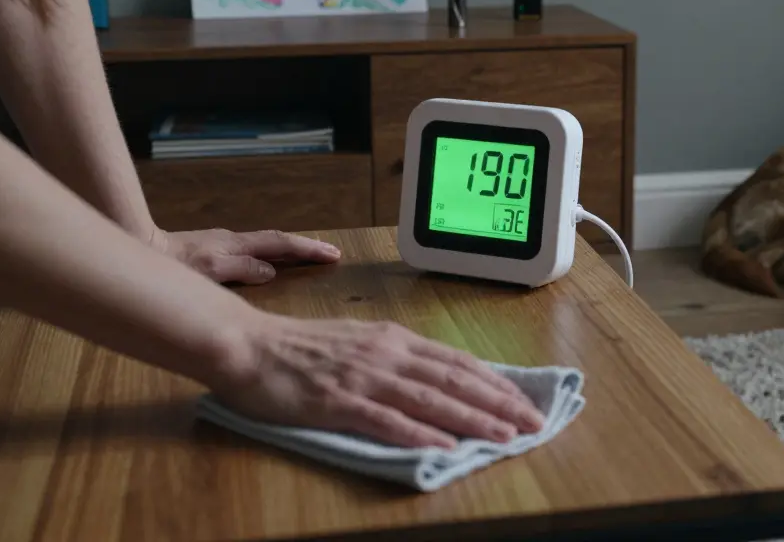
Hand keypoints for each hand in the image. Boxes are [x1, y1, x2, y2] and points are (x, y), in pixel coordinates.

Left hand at [151, 228, 339, 283]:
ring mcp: (225, 246)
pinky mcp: (214, 252)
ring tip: (310, 258)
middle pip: (279, 242)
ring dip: (291, 251)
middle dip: (306, 248)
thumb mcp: (210, 270)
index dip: (308, 250)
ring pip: (267, 246)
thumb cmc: (175, 264)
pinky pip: (254, 252)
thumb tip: (271, 271)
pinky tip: (272, 264)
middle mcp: (235, 242)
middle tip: (332, 254)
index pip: (281, 244)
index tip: (333, 254)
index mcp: (238, 245)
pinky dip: (272, 256)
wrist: (142, 247)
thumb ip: (241, 269)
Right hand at [216, 315, 545, 447]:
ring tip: (507, 435)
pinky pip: (388, 420)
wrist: (248, 345)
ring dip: (474, 418)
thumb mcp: (358, 341)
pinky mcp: (339, 402)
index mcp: (393, 338)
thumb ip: (396, 358)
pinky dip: (421, 433)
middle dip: (500, 402)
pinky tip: (446, 445)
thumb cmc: (300, 347)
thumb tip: (436, 377)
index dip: (495, 381)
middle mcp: (387, 354)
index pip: (456, 361)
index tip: (524, 399)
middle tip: (534, 422)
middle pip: (455, 379)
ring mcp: (365, 377)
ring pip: (432, 399)